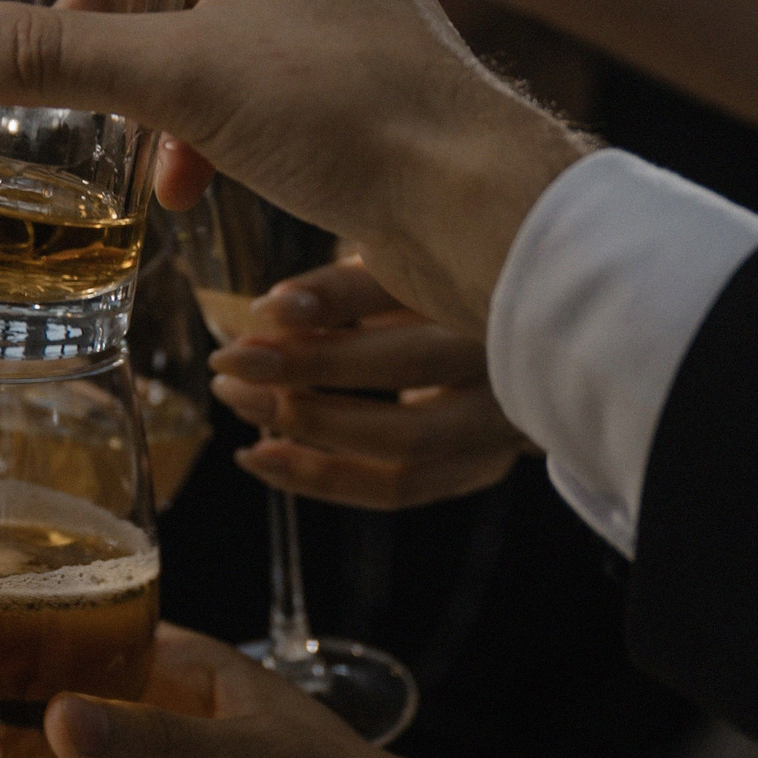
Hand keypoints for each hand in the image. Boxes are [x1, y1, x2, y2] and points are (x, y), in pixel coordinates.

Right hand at [0, 0, 587, 335]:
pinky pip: (288, 82)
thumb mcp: (172, 77)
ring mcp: (366, 17)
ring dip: (181, 87)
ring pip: (244, 31)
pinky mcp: (387, 85)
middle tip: (80, 63)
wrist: (477, 198)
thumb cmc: (339, 108)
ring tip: (145, 152)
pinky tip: (206, 183)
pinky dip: (234, 122)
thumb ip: (49, 59)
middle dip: (136, 19)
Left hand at [210, 261, 528, 508]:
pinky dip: (324, 479)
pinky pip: (398, 488)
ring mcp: (499, 420)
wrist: (528, 342)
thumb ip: (338, 287)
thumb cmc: (440, 290)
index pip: (402, 286)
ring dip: (309, 430)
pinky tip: (263, 458)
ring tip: (240, 405)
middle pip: (405, 366)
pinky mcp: (481, 464)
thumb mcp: (398, 269)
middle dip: (307, 366)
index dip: (328, 297)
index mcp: (482, 281)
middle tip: (229, 361)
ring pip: (403, 442)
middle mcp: (505, 351)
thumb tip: (267, 313)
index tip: (260, 308)